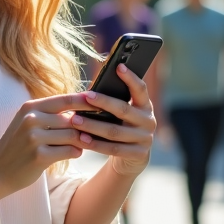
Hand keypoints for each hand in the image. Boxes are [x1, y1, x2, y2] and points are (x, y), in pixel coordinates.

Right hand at [0, 92, 94, 203]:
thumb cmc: (18, 146)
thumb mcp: (28, 123)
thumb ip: (51, 115)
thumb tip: (83, 110)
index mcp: (30, 107)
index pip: (64, 99)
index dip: (85, 101)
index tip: (101, 102)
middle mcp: (31, 119)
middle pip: (72, 118)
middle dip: (86, 126)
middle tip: (96, 131)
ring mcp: (34, 137)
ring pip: (73, 135)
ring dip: (82, 141)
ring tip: (82, 144)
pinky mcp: (39, 156)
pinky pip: (70, 151)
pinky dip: (76, 152)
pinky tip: (74, 153)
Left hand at [75, 63, 156, 177]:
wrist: (132, 157)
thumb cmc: (121, 126)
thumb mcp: (122, 113)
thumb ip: (114, 101)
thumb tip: (90, 90)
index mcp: (145, 106)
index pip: (141, 89)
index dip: (131, 78)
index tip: (119, 66)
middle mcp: (148, 121)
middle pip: (124, 110)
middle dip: (103, 102)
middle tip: (85, 96)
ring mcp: (145, 139)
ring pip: (115, 131)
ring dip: (93, 125)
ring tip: (75, 120)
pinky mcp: (138, 155)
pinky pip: (113, 149)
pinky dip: (95, 144)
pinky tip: (81, 139)